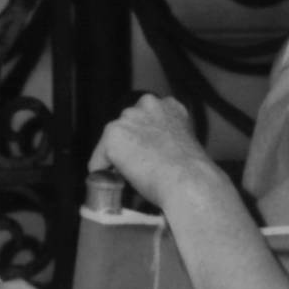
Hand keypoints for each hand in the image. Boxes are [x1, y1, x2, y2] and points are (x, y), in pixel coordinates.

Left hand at [86, 94, 220, 209]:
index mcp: (168, 105)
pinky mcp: (112, 137)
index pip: (144, 120)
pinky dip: (102, 175)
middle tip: (141, 169)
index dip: (144, 141)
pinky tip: (116, 183)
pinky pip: (97, 162)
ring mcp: (128, 119)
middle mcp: (147, 105)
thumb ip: (165, 138)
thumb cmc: (192, 173)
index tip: (149, 156)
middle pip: (125, 128)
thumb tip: (150, 151)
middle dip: (129, 147)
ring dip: (117, 159)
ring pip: (110, 144)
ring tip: (134, 177)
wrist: (189, 183)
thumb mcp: (183, 144)